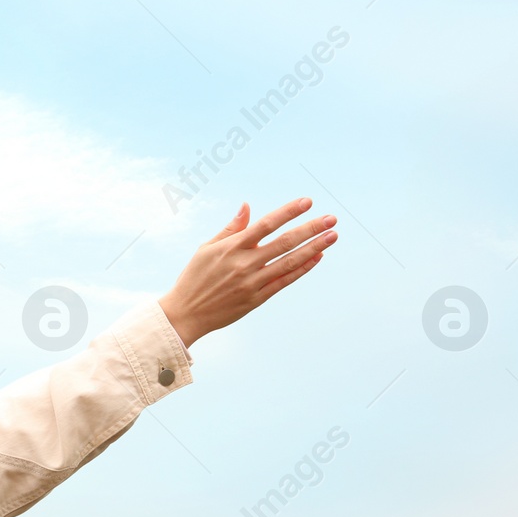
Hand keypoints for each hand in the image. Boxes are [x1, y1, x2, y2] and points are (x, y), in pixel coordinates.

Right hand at [158, 198, 336, 346]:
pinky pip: (284, 281)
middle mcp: (244, 264)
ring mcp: (252, 282)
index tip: (307, 202)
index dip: (288, 212)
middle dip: (310, 228)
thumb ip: (231, 228)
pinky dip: (302, 269)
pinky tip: (317, 257)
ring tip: (332, 235)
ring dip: (314, 247)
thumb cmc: (194, 278)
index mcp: (231, 247)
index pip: (266, 224)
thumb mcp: (207, 249)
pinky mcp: (256, 299)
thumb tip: (247, 206)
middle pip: (284, 242)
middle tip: (332, 218)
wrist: (185, 314)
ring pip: (289, 261)